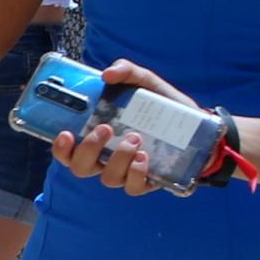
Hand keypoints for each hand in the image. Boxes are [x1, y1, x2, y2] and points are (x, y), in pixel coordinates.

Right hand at [46, 59, 201, 195]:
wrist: (198, 126)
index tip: (67, 133)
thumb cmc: (163, 106)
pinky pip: (132, 187)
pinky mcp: (146, 182)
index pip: (67, 151)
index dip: (61, 147)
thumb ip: (127, 72)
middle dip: (89, 149)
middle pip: (81, 168)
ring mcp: (125, 173)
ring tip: (135, 138)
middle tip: (106, 128)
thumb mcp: (146, 83)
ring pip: (108, 178)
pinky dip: (135, 173)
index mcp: (97, 138)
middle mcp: (106, 159)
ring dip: (118, 158)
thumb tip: (108, 74)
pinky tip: (145, 157)